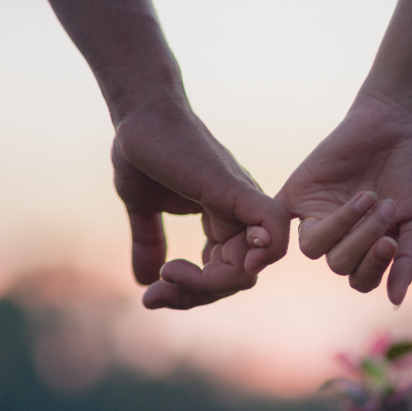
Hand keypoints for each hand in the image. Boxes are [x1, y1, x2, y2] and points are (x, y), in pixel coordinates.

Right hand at [112, 98, 289, 308]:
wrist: (139, 113)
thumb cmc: (142, 152)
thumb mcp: (143, 208)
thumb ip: (149, 243)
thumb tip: (144, 282)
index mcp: (222, 221)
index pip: (225, 275)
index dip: (191, 293)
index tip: (152, 295)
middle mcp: (239, 215)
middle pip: (239, 279)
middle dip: (195, 295)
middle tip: (156, 296)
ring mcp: (241, 202)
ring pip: (251, 266)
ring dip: (207, 285)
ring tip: (166, 275)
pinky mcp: (236, 188)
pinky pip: (273, 225)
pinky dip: (262, 251)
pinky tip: (215, 265)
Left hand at [275, 93, 411, 304]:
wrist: (398, 121)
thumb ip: (409, 258)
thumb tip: (394, 302)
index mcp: (370, 246)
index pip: (361, 279)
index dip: (373, 267)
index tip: (391, 241)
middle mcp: (342, 236)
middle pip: (338, 264)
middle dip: (363, 240)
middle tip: (385, 207)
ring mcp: (317, 215)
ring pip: (312, 248)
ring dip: (342, 228)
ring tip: (367, 197)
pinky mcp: (297, 193)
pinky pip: (276, 220)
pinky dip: (270, 233)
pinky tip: (278, 240)